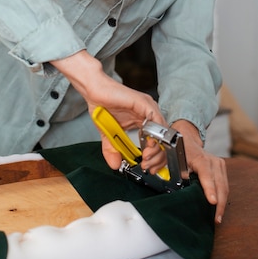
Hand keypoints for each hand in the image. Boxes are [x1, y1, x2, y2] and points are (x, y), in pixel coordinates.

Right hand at [50, 50, 166, 168]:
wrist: (93, 92)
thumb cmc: (102, 107)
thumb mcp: (108, 136)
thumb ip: (113, 150)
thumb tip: (115, 165)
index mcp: (144, 119)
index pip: (158, 140)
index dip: (156, 155)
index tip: (149, 166)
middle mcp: (148, 113)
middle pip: (164, 137)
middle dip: (159, 154)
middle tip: (148, 164)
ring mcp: (147, 107)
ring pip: (162, 130)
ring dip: (157, 147)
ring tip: (147, 156)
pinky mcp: (143, 102)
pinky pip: (155, 119)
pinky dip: (155, 133)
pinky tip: (149, 143)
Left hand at [171, 120, 228, 224]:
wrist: (188, 138)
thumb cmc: (180, 150)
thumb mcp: (174, 158)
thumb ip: (172, 171)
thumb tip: (166, 184)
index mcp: (200, 158)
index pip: (206, 174)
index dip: (209, 188)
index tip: (212, 201)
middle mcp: (212, 160)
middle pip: (220, 183)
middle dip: (219, 202)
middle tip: (216, 218)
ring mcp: (219, 164)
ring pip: (224, 186)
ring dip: (222, 202)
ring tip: (217, 217)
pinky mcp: (221, 168)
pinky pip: (225, 184)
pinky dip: (222, 197)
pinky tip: (219, 208)